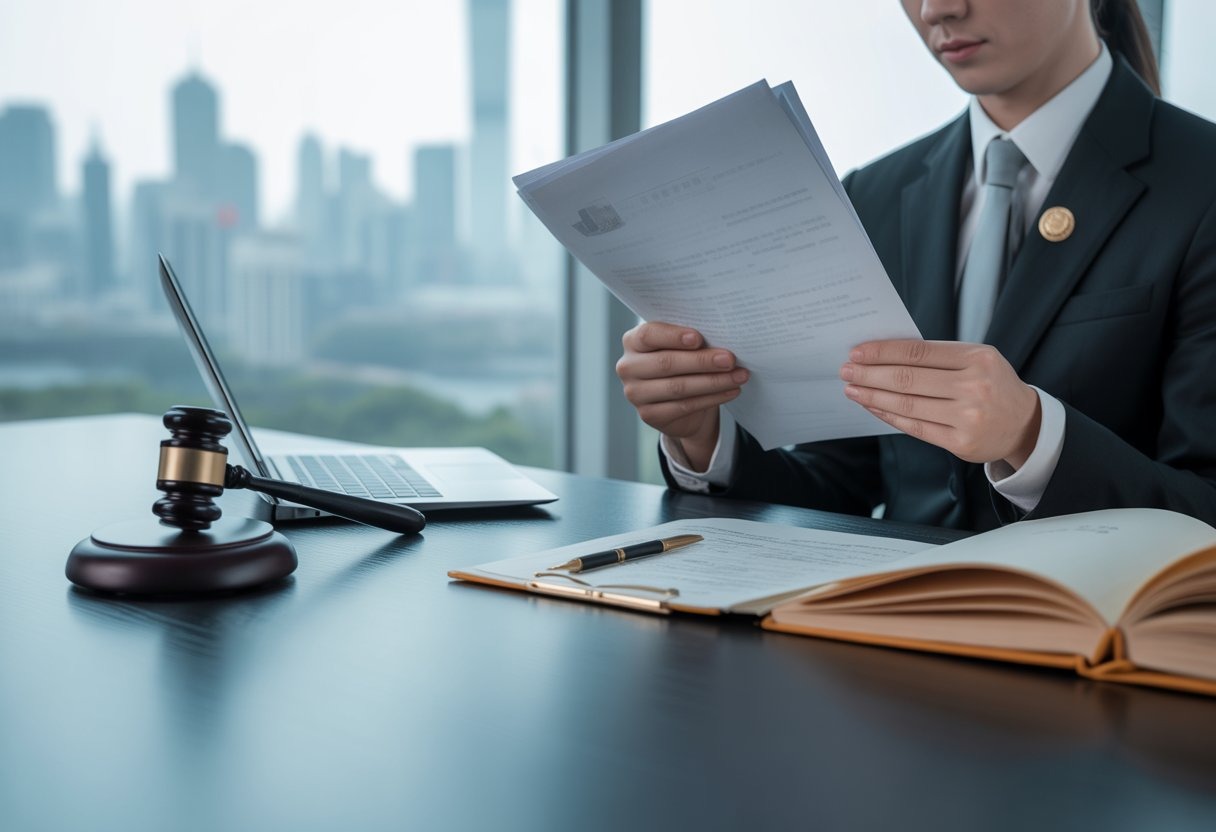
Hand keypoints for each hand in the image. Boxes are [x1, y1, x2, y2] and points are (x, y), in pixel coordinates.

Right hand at [616, 322, 749, 470]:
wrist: (677, 401)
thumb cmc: (681, 361)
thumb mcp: (681, 346)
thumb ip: (691, 339)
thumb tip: (721, 335)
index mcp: (633, 341)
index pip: (648, 334)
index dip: (673, 336)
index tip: (699, 338)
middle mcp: (628, 367)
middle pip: (666, 363)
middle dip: (702, 361)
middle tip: (730, 359)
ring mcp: (635, 394)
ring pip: (678, 387)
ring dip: (713, 381)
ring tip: (739, 376)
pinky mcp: (649, 415)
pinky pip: (684, 406)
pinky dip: (712, 398)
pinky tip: (731, 391)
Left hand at [840, 340, 1040, 467]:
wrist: (1025, 424)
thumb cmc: (992, 385)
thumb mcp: (977, 359)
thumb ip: (938, 357)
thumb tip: (884, 354)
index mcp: (977, 358)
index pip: (917, 352)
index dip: (882, 352)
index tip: (857, 352)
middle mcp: (974, 387)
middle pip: (908, 379)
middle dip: (870, 374)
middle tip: (846, 371)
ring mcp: (968, 417)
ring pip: (908, 404)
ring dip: (874, 396)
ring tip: (852, 390)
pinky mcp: (961, 443)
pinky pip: (915, 427)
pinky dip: (889, 416)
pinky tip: (872, 407)